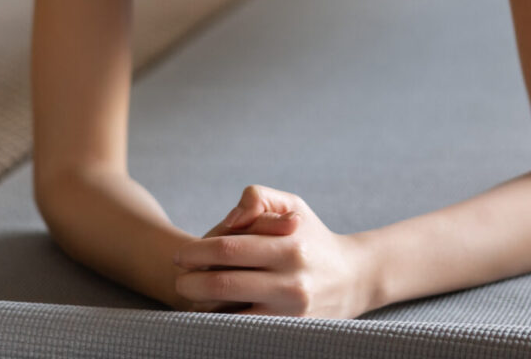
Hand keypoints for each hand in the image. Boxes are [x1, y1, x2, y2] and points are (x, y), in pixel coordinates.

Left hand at [172, 184, 371, 317]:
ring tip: (189, 293)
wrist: (352, 278)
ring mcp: (288, 312)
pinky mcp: (286, 332)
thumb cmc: (312, 236)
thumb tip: (229, 218)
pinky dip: (220, 322)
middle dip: (191, 281)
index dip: (198, 252)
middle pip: (224, 284)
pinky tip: (210, 312)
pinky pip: (242, 329)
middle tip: (178, 276)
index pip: (231, 249)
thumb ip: (258, 198)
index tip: (181, 254)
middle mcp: (290, 281)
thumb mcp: (293, 205)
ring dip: (200, 305)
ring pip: (228, 313)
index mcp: (290, 245)